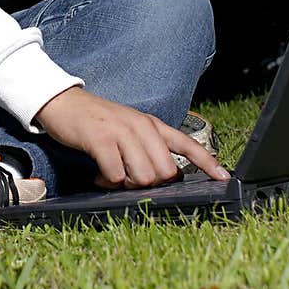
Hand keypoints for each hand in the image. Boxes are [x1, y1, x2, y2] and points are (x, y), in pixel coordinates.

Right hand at [34, 86, 231, 188]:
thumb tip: (164, 178)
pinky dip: (107, 182)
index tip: (224, 178)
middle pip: (165, 172)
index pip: (188, 144)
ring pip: (143, 176)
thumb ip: (149, 149)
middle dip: (149, 184)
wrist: (64, 104)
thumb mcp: (129, 130)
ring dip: (126, 184)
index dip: (208, 163)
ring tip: (111, 176)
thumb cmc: (98, 123)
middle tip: (128, 177)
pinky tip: (98, 176)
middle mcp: (142, 127)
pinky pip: (116, 175)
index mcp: (152, 125)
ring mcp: (122, 132)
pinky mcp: (102, 139)